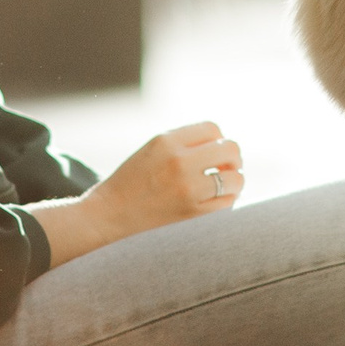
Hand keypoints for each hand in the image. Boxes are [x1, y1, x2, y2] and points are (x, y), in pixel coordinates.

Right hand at [29, 121, 242, 266]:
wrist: (108, 216)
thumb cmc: (133, 181)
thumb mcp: (153, 149)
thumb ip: (185, 142)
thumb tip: (225, 145)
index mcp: (166, 141)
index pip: (213, 129)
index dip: (217, 140)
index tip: (213, 152)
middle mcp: (179, 161)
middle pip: (231, 149)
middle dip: (233, 159)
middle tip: (225, 169)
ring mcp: (188, 189)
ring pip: (236, 178)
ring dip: (235, 181)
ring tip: (222, 187)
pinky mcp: (193, 214)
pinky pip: (228, 203)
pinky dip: (227, 201)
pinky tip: (214, 203)